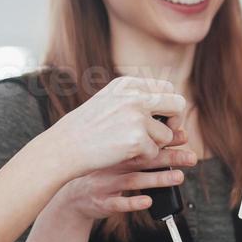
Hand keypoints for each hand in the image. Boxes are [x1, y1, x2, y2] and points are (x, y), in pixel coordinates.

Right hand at [49, 76, 187, 176]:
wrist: (64, 147)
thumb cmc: (85, 127)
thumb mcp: (109, 100)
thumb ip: (135, 98)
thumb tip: (169, 103)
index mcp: (129, 84)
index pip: (167, 87)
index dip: (170, 105)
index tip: (165, 118)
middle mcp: (135, 96)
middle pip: (177, 104)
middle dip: (176, 121)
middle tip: (163, 134)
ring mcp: (137, 117)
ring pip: (166, 134)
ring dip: (154, 145)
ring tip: (130, 147)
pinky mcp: (137, 139)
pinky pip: (154, 152)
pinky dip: (142, 157)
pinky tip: (123, 154)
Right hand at [54, 145, 196, 222]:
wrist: (70, 197)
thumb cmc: (98, 175)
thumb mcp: (112, 157)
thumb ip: (138, 147)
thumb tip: (171, 134)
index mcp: (115, 152)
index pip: (143, 142)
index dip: (164, 139)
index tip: (183, 136)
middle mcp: (111, 166)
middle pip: (143, 159)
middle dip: (169, 158)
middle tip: (191, 157)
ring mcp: (106, 184)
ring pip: (134, 180)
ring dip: (157, 179)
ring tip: (178, 177)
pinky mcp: (102, 202)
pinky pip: (118, 203)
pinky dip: (133, 202)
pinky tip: (148, 201)